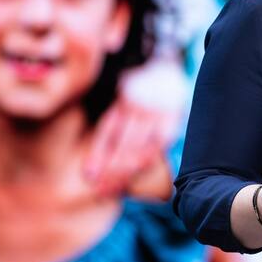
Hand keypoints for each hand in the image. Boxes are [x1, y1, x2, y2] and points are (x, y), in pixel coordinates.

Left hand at [84, 57, 189, 193]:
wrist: (170, 71)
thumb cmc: (140, 92)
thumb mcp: (123, 97)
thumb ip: (114, 121)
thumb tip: (95, 151)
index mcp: (123, 100)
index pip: (108, 131)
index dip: (98, 154)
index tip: (89, 175)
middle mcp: (139, 106)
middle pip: (122, 145)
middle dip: (110, 170)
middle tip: (99, 190)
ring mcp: (157, 114)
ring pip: (140, 148)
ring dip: (125, 172)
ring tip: (113, 188)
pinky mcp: (172, 121)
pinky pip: (158, 146)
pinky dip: (147, 162)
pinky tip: (136, 173)